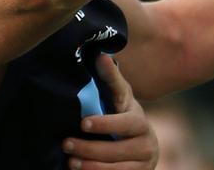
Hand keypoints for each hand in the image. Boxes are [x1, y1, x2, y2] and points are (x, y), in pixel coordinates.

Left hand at [63, 53, 157, 169]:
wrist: (143, 145)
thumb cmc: (124, 114)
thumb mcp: (120, 96)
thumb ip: (111, 78)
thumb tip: (101, 55)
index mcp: (140, 121)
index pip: (126, 123)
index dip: (106, 124)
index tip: (82, 123)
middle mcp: (146, 144)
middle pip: (118, 151)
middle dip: (90, 149)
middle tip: (66, 143)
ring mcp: (144, 164)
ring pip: (117, 169)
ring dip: (91, 167)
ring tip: (70, 162)